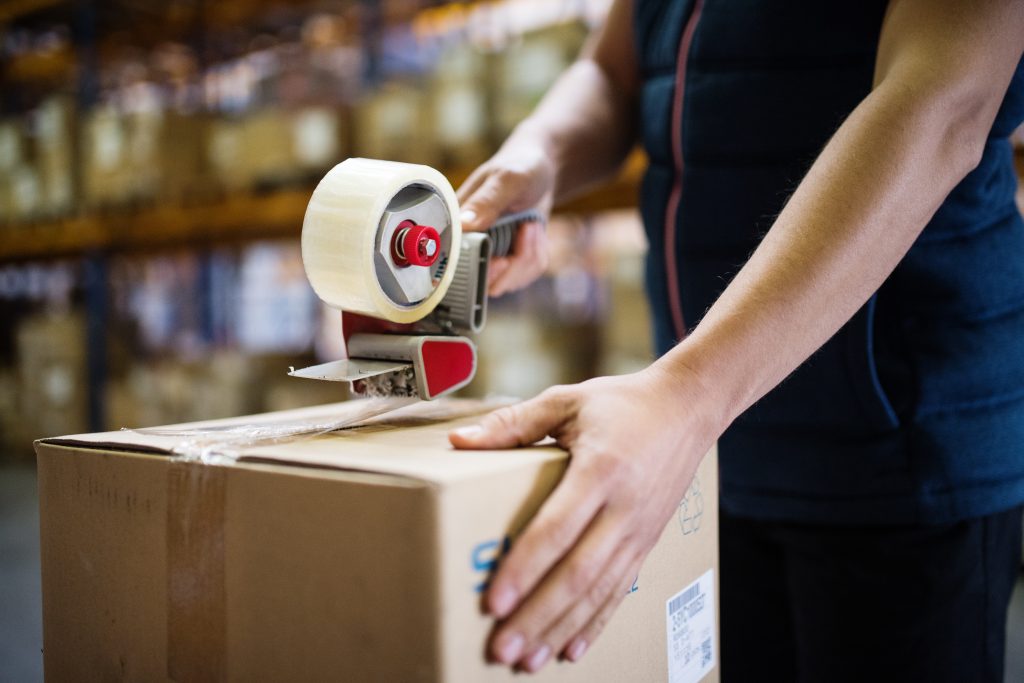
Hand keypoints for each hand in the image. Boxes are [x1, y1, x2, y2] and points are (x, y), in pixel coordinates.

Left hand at [448, 364, 717, 672]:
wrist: (688, 409)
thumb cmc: (622, 403)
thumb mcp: (566, 400)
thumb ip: (513, 423)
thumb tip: (460, 441)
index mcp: (600, 469)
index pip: (556, 528)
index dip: (524, 568)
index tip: (494, 601)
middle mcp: (623, 507)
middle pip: (577, 573)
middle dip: (537, 616)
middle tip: (502, 649)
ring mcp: (638, 530)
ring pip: (598, 592)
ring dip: (561, 629)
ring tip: (527, 662)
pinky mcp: (646, 542)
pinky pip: (620, 590)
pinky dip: (595, 623)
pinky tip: (571, 649)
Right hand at [457, 142, 555, 295]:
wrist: (543, 170)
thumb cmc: (521, 167)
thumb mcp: (506, 179)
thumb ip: (486, 202)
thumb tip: (464, 225)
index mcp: (456, 224)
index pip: (455, 266)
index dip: (479, 271)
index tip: (502, 259)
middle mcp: (468, 245)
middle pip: (484, 284)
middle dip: (514, 265)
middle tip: (526, 231)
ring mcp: (488, 256)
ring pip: (507, 283)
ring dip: (529, 256)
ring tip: (530, 226)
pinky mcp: (508, 262)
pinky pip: (524, 276)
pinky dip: (536, 256)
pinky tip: (535, 233)